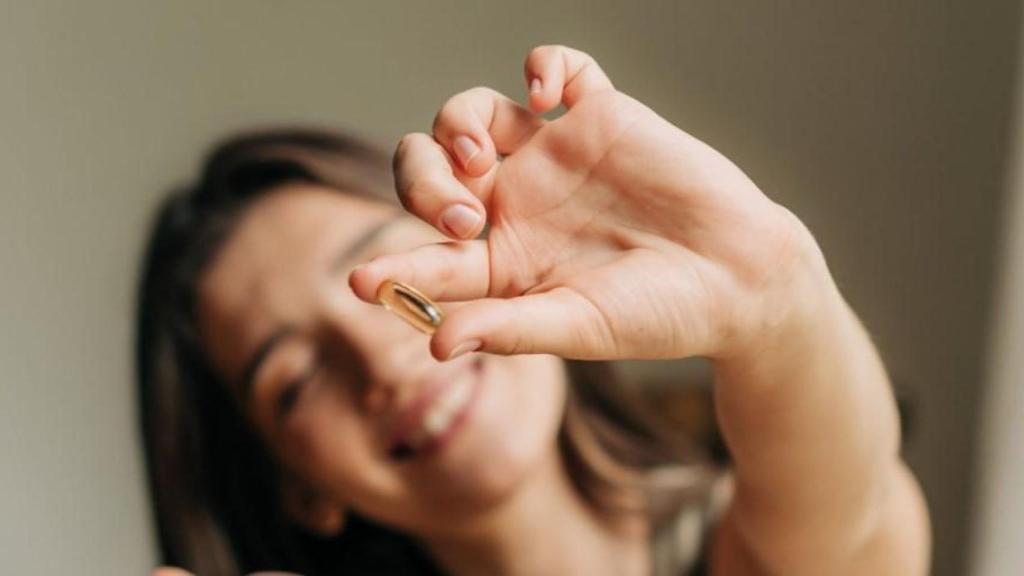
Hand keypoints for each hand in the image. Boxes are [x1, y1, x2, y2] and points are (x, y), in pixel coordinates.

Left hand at [350, 45, 830, 361]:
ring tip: (482, 157)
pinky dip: (545, 64)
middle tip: (461, 217)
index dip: (392, 268)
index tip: (360, 284)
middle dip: (422, 184)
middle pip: (430, 169)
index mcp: (502, 260)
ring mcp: (554, 155)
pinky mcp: (599, 116)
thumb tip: (435, 346)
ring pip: (472, 113)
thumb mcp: (579, 326)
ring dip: (456, 124)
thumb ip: (508, 329)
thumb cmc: (660, 314)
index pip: (429, 256)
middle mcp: (516, 202)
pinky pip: (559, 68)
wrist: (739, 279)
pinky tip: (548, 92)